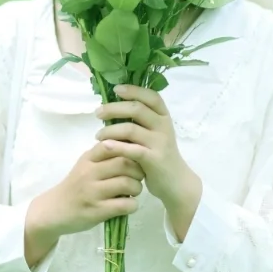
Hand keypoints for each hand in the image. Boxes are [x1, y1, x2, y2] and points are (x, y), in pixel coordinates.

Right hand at [27, 143, 144, 241]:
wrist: (53, 211)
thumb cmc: (75, 187)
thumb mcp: (85, 165)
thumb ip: (104, 156)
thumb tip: (132, 146)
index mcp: (88, 159)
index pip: (112, 144)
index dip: (129, 150)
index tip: (133, 158)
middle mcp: (89, 173)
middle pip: (125, 163)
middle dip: (138, 170)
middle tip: (138, 177)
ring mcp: (92, 192)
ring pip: (127, 184)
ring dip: (137, 188)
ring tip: (133, 191)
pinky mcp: (97, 211)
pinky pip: (125, 205)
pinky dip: (133, 205)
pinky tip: (128, 205)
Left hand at [93, 84, 201, 213]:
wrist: (175, 181)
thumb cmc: (158, 154)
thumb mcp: (154, 134)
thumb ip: (140, 121)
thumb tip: (113, 107)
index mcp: (164, 116)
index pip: (151, 96)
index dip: (134, 90)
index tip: (116, 89)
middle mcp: (163, 126)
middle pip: (137, 109)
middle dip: (114, 108)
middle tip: (97, 112)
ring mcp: (160, 142)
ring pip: (130, 129)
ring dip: (110, 130)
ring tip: (97, 135)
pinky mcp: (154, 159)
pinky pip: (131, 149)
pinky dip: (115, 146)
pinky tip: (104, 146)